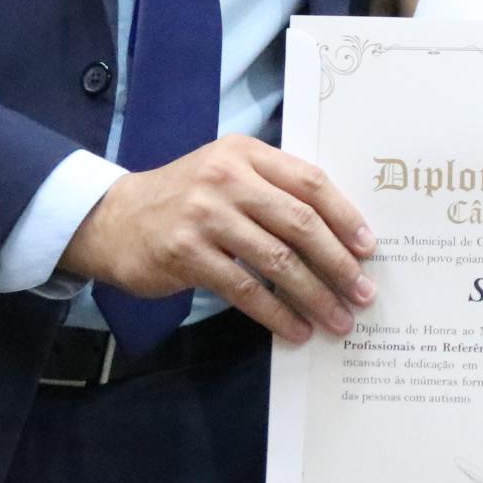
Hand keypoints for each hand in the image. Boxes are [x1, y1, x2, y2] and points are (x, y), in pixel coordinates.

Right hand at [61, 135, 376, 342]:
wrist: (113, 217)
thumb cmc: (184, 198)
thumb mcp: (226, 172)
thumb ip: (272, 189)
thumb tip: (336, 234)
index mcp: (246, 154)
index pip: (310, 182)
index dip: (345, 217)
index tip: (368, 248)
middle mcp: (227, 178)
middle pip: (300, 223)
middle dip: (338, 263)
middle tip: (364, 292)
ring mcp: (206, 216)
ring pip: (277, 260)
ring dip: (314, 295)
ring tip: (338, 319)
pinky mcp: (187, 254)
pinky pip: (245, 289)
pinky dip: (276, 313)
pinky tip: (295, 329)